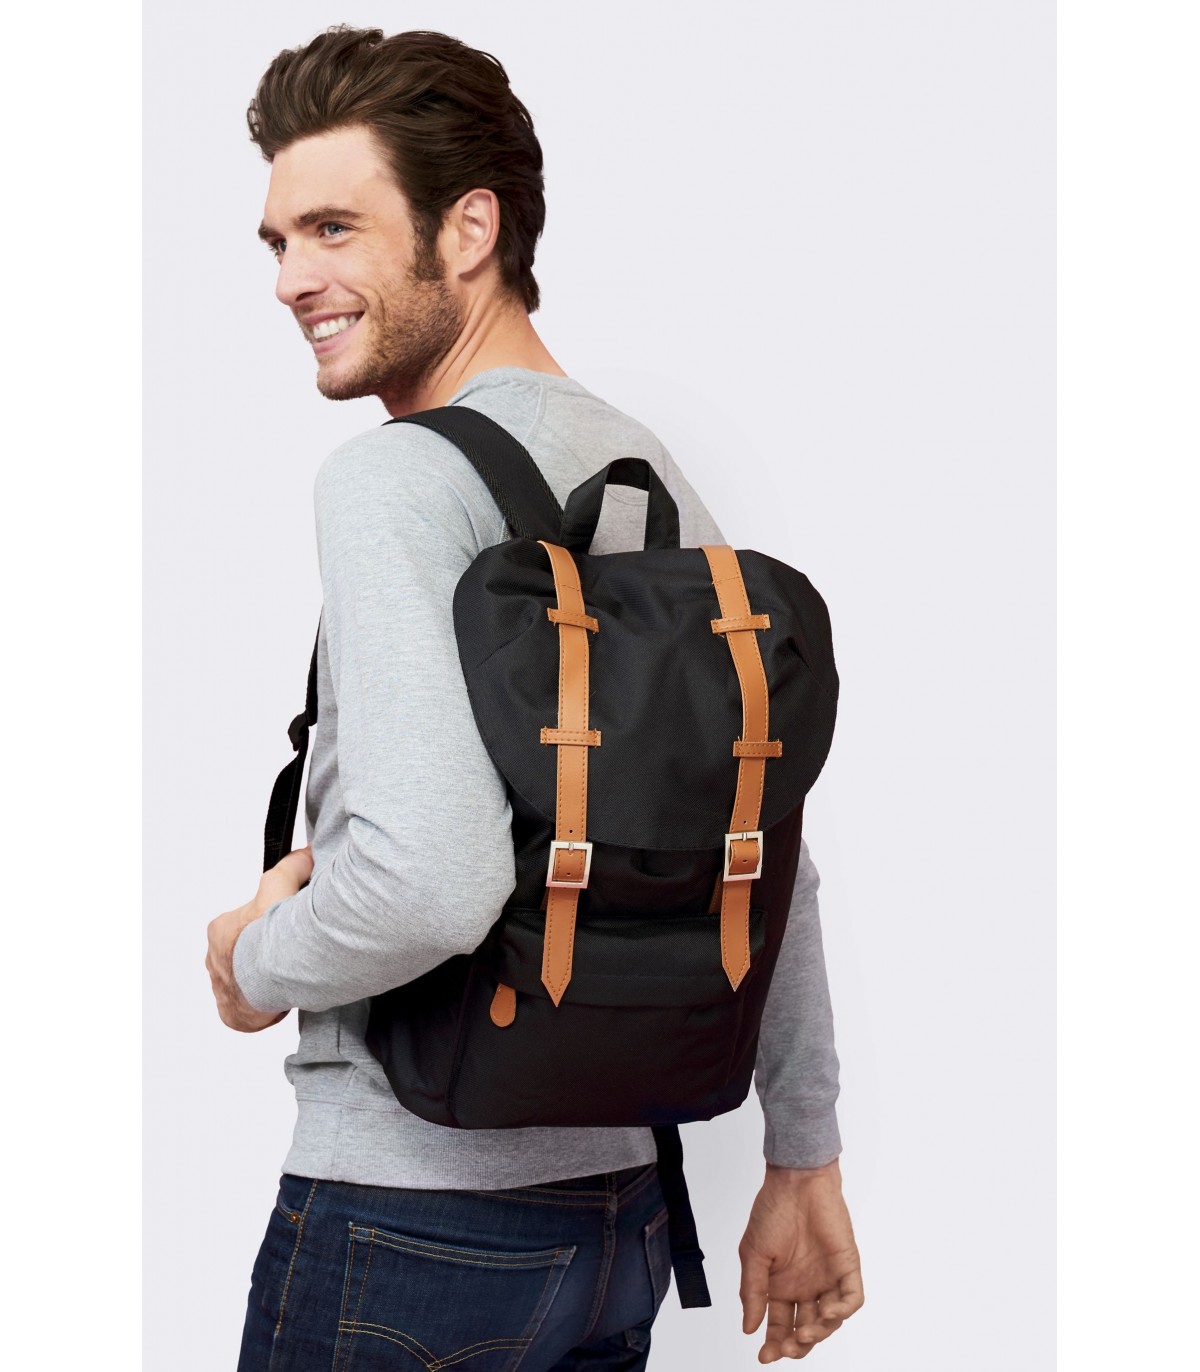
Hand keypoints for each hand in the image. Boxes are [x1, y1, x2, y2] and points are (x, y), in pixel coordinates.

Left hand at [205, 845, 313, 1031]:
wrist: (269, 972)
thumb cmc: (270, 932)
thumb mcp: (280, 885)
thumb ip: (292, 867)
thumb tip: (306, 853)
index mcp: (220, 930)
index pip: (242, 926)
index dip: (264, 926)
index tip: (282, 930)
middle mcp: (214, 960)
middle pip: (241, 955)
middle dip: (260, 955)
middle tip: (287, 955)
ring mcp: (221, 989)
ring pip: (243, 983)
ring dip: (261, 983)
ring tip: (286, 980)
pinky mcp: (231, 1013)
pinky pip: (245, 1011)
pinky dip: (260, 1008)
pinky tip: (278, 1001)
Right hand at [739, 1157, 863, 1361]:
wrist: (796, 1180)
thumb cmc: (772, 1210)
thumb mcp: (753, 1254)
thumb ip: (753, 1291)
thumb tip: (748, 1328)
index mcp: (781, 1284)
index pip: (780, 1324)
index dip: (773, 1343)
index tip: (764, 1357)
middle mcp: (806, 1285)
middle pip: (805, 1328)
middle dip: (796, 1344)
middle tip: (785, 1349)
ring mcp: (827, 1277)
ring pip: (829, 1320)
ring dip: (818, 1332)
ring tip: (804, 1332)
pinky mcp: (847, 1267)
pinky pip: (851, 1298)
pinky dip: (842, 1311)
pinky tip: (827, 1314)